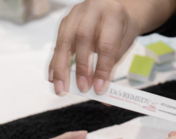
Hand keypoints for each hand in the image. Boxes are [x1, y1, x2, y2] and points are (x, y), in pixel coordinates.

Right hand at [49, 0, 175, 95]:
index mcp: (113, 13)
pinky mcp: (64, 23)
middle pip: (82, 39)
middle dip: (81, 68)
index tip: (99, 88)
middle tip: (83, 89)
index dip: (102, 69)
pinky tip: (53, 78)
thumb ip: (111, 67)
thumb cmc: (119, 30)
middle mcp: (92, 10)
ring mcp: (75, 15)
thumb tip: (101, 92)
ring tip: (61, 89)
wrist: (112, 9)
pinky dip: (55, 64)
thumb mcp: (122, 45)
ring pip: (64, 41)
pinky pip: (57, 44)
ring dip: (61, 69)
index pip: (106, 44)